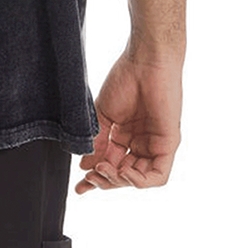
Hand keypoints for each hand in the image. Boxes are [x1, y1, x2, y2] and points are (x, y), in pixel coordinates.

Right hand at [75, 46, 182, 194]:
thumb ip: (96, 140)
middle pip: (124, 175)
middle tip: (89, 177)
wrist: (144, 61)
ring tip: (103, 170)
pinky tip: (124, 172)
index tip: (79, 186)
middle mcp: (141, 143)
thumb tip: (84, 165)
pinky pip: (158, 175)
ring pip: (139, 179)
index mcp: (125, 135)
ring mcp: (155, 144)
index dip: (96, 177)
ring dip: (119, 181)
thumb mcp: (104, 114)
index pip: (111, 163)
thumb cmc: (124, 79)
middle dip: (105, 181)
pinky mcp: (169, 144)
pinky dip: (140, 180)